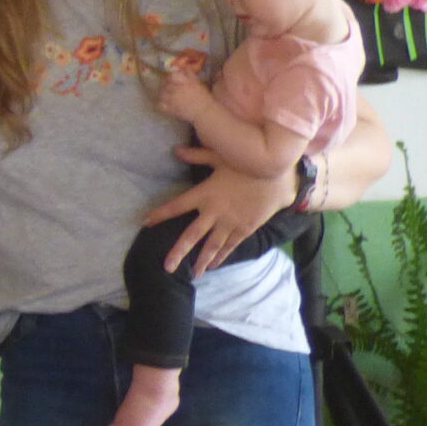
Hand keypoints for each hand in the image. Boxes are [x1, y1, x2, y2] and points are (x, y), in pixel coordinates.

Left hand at [143, 148, 289, 273]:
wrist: (281, 179)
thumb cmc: (248, 165)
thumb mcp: (221, 157)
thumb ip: (197, 155)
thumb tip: (174, 150)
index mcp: (205, 194)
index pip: (176, 206)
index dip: (160, 214)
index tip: (145, 223)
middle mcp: (215, 212)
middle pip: (191, 235)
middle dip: (178, 252)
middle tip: (167, 267)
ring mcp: (230, 223)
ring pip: (212, 246)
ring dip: (201, 261)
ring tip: (193, 275)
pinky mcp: (245, 229)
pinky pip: (230, 246)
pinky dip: (221, 256)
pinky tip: (213, 265)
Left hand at [157, 71, 208, 121]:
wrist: (205, 112)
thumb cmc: (204, 97)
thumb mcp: (198, 83)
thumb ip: (190, 75)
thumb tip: (186, 67)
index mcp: (184, 82)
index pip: (171, 76)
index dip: (170, 77)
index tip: (171, 79)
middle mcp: (176, 89)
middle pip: (165, 85)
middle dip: (166, 85)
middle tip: (169, 88)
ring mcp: (172, 100)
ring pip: (161, 94)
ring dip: (163, 94)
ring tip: (167, 96)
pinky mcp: (170, 109)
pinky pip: (160, 105)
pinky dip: (160, 104)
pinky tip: (165, 104)